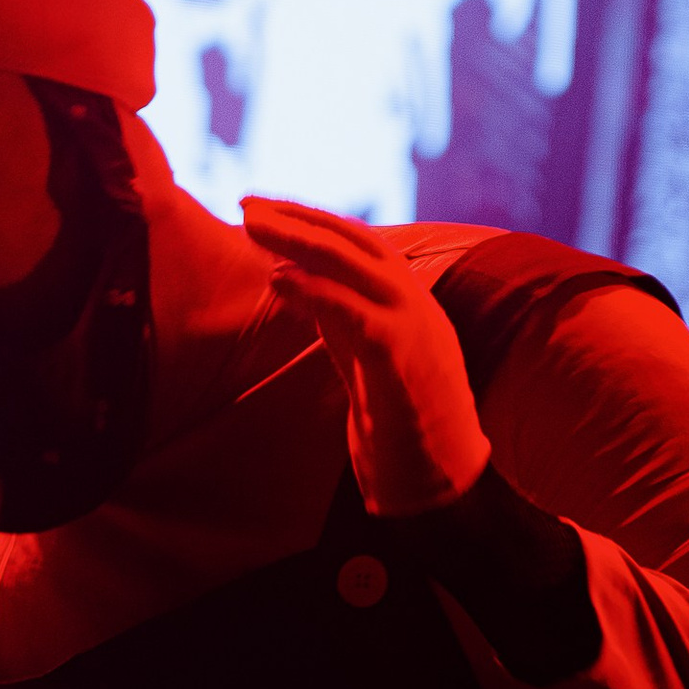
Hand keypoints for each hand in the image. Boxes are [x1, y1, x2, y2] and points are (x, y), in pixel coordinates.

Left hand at [240, 198, 489, 516]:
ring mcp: (416, 327)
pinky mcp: (404, 358)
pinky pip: (356, 311)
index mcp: (409, 303)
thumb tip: (289, 276)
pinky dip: (316, 291)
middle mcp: (417, 304)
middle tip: (246, 202)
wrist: (442, 486)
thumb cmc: (402, 426)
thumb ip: (336, 315)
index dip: (311, 221)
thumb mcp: (364, 357)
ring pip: (356, 264)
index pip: (359, 244)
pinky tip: (279, 281)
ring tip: (252, 225)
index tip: (264, 208)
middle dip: (298, 217)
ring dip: (298, 240)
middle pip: (356, 241)